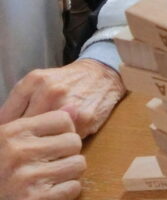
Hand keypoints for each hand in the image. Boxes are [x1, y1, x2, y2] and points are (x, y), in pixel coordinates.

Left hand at [0, 60, 125, 137]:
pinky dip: (60, 143)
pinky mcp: (85, 118)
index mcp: (34, 80)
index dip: (5, 134)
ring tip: (43, 144)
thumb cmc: (68, 80)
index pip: (6, 118)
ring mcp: (68, 106)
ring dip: (41, 144)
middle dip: (23, 140)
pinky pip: (63, 139)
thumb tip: (1, 132)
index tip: (8, 140)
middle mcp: (50, 91)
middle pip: (24, 129)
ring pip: (43, 137)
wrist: (103, 73)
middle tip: (25, 146)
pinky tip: (61, 139)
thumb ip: (19, 103)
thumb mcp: (39, 82)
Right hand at [0, 110, 84, 199]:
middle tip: (50, 163)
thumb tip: (75, 108)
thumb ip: (41, 124)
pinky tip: (48, 192)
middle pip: (73, 142)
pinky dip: (65, 191)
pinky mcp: (35, 199)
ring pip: (78, 164)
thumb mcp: (10, 141)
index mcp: (12, 133)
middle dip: (67, 153)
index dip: (63, 131)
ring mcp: (26, 178)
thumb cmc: (1, 166)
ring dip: (68, 172)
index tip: (53, 143)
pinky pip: (73, 187)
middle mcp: (18, 153)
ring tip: (50, 176)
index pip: (63, 120)